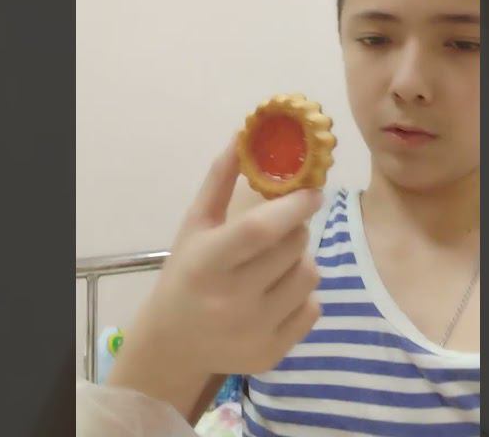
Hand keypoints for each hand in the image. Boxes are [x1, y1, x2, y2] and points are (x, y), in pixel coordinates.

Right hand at [106, 138, 323, 415]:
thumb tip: (243, 135)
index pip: (260, 230)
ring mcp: (254, 331)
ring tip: (275, 263)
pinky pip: (313, 308)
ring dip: (300, 261)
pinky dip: (302, 295)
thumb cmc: (187, 273)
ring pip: (309, 276)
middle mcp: (231, 301)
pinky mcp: (273, 353)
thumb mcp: (195, 224)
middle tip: (281, 228)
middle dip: (295, 229)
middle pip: (293, 248)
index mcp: (207, 263)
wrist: (176, 343)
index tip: (312, 192)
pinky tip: (276, 294)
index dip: (292, 206)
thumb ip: (219, 180)